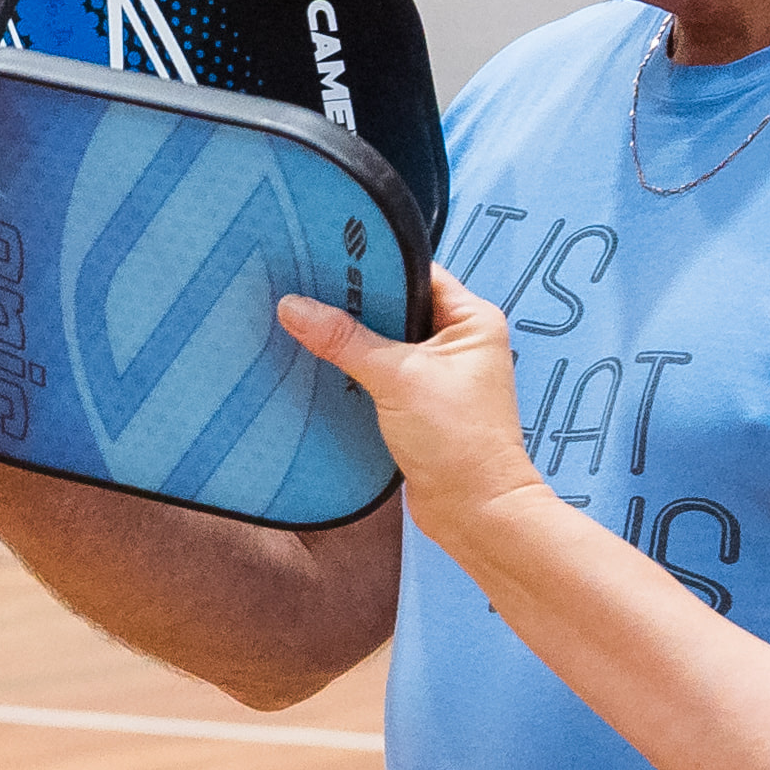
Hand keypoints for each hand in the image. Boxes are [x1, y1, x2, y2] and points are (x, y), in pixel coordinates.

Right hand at [274, 270, 543, 563]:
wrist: (474, 512)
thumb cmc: (459, 442)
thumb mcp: (397, 379)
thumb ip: (344, 340)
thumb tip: (295, 306)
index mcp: (472, 319)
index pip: (417, 272)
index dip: (374, 263)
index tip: (327, 256)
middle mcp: (459, 341)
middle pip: (397, 306)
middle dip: (355, 303)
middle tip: (306, 289)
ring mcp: (439, 374)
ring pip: (386, 341)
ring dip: (352, 340)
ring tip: (306, 323)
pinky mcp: (420, 404)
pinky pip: (381, 374)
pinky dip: (355, 371)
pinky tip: (322, 365)